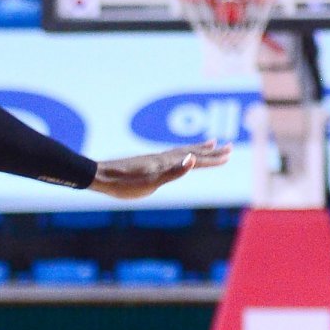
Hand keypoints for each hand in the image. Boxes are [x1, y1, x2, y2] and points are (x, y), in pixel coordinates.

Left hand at [90, 142, 230, 200]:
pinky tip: (178, 157)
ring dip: (198, 148)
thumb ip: (173, 172)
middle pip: (192, 152)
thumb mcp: (150, 183)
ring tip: (210, 144)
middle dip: (211, 151)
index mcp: (167, 163)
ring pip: (182, 151)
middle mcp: (163, 158)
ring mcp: (154, 159)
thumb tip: (193, 159)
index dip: (212, 159)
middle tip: (228, 146)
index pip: (196, 159)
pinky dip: (182, 153)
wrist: (100, 177)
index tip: (229, 155)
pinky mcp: (146, 163)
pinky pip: (172, 154)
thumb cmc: (125, 185)